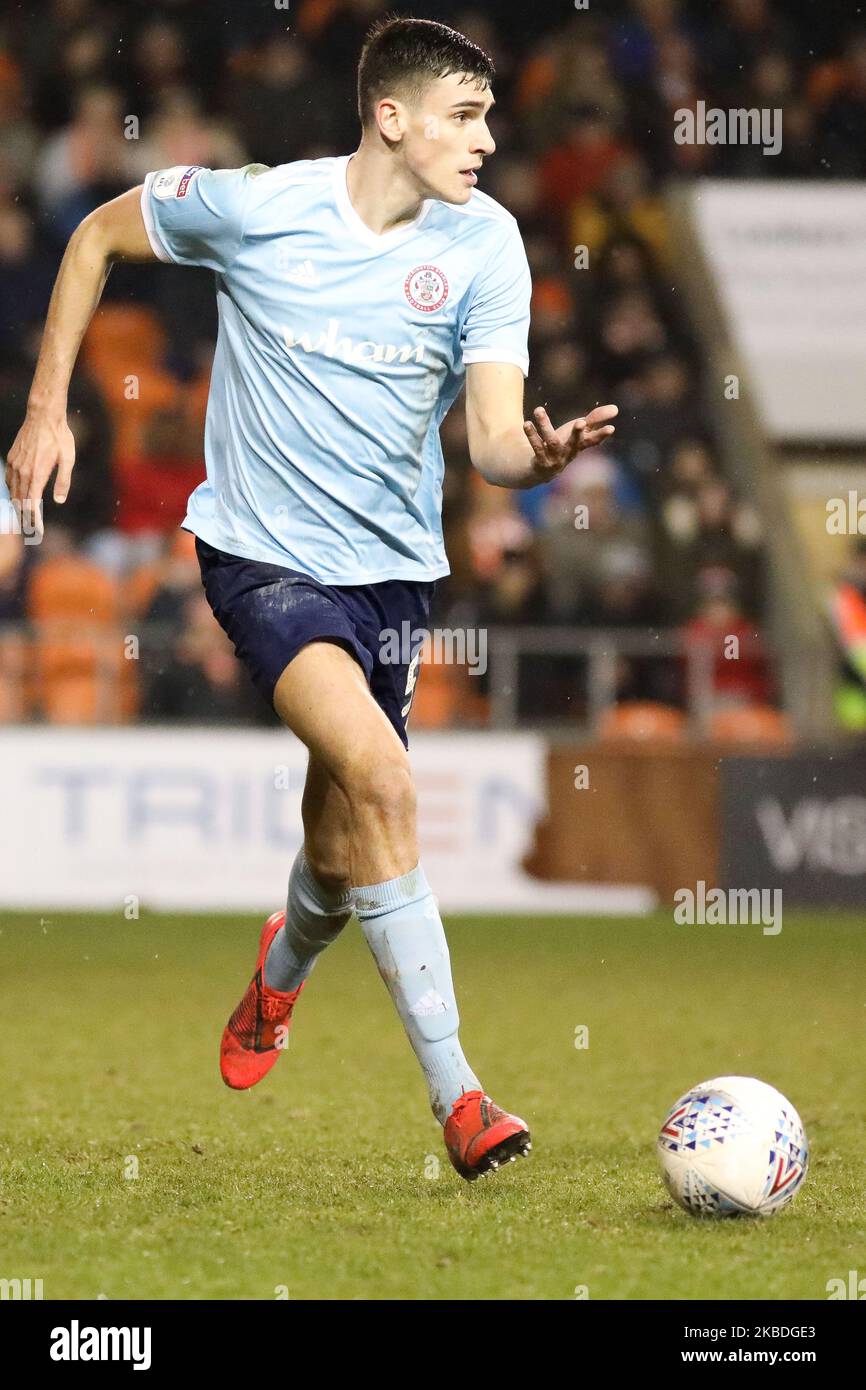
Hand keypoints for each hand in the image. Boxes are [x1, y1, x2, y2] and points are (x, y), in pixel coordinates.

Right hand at [5, 406, 75, 538]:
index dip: (35, 520)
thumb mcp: (68, 459)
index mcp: (37, 473)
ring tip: (24, 519)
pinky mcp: (12, 458)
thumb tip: (58, 500)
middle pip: (21, 502)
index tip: (38, 531)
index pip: (33, 504)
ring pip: (13, 492)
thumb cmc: (59, 437)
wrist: (43, 416)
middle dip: (25, 518)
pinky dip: (13, 492)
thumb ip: (64, 481)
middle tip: (30, 531)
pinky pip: (9, 480)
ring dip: (18, 506)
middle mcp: (23, 471)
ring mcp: (15, 464)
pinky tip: (18, 497)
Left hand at [523, 403, 617, 480]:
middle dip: (578, 432)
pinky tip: (527, 423)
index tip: (611, 428)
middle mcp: (569, 453)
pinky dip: (532, 435)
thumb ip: (595, 418)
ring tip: (538, 409)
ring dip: (545, 425)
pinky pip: (536, 448)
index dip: (602, 434)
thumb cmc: (564, 445)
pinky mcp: (541, 463)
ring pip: (551, 442)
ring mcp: (555, 460)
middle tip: (581, 422)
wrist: (541, 470)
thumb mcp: (579, 430)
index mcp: (580, 445)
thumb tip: (616, 409)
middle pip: (574, 443)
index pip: (594, 440)